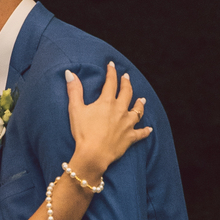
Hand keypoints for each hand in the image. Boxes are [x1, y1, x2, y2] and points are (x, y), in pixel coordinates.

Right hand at [66, 63, 150, 180]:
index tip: (112, 65)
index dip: (111, 72)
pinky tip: (149, 129)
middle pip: (126, 93)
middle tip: (126, 77)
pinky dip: (145, 131)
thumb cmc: (83, 132)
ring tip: (142, 99)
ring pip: (137, 111)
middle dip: (126, 83)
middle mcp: (120, 110)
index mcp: (107, 102)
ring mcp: (127, 124)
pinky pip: (141, 133)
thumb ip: (74, 90)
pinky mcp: (130, 138)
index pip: (111, 82)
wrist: (94, 154)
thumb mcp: (75, 109)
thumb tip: (70, 74)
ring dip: (140, 104)